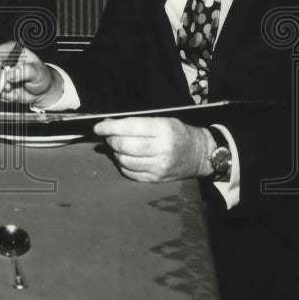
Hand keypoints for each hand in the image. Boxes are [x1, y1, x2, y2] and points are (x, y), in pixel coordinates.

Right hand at [0, 42, 63, 108]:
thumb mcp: (37, 72)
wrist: (41, 90)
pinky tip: (13, 95)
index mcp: (11, 50)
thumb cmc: (40, 76)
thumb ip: (25, 71)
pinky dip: (2, 96)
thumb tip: (9, 75)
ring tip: (15, 93)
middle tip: (8, 88)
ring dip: (1, 91)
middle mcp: (2, 59)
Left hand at [93, 117, 214, 181]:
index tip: (98, 127)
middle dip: (111, 140)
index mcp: (163, 129)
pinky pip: (130, 173)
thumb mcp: (161, 120)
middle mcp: (161, 149)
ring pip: (124, 160)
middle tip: (109, 136)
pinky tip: (125, 158)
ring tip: (118, 146)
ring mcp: (159, 166)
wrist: (200, 154)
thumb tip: (108, 123)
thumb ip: (136, 122)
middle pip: (124, 146)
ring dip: (115, 153)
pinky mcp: (157, 178)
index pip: (129, 127)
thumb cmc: (178, 133)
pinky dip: (122, 165)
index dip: (110, 127)